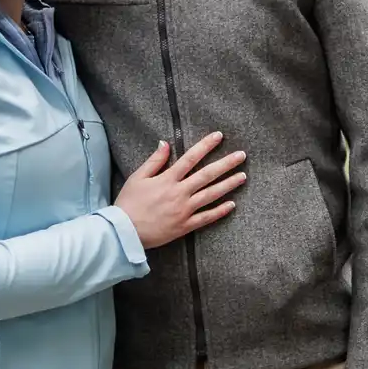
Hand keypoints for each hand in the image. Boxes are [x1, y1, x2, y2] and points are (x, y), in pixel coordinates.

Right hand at [114, 132, 247, 249]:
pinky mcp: (184, 226)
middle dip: (226, 164)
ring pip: (211, 195)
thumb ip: (155, 160)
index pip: (191, 158)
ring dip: (228, 185)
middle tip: (242, 156)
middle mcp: (179, 193)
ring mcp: (184, 210)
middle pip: (207, 175)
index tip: (219, 136)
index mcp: (167, 179)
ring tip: (243, 176)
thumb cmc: (128, 203)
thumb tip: (165, 142)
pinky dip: (219, 211)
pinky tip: (232, 204)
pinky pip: (206, 218)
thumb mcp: (138, 177)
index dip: (206, 146)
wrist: (124, 232)